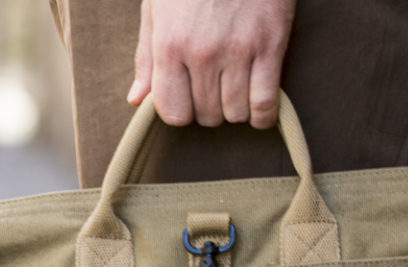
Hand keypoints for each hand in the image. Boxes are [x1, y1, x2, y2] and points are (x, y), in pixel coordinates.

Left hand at [127, 0, 294, 129]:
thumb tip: (136, 100)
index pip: (172, 112)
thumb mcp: (158, 8)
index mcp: (170, 45)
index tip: (187, 99)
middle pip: (205, 115)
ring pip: (235, 112)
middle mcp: (202, 53)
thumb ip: (147, 57)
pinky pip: (265, 102)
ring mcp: (238, 50)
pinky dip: (263, 114)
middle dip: (208, 109)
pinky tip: (258, 108)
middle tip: (213, 89)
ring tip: (235, 91)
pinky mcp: (271, 45)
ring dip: (235, 110)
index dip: (180, 111)